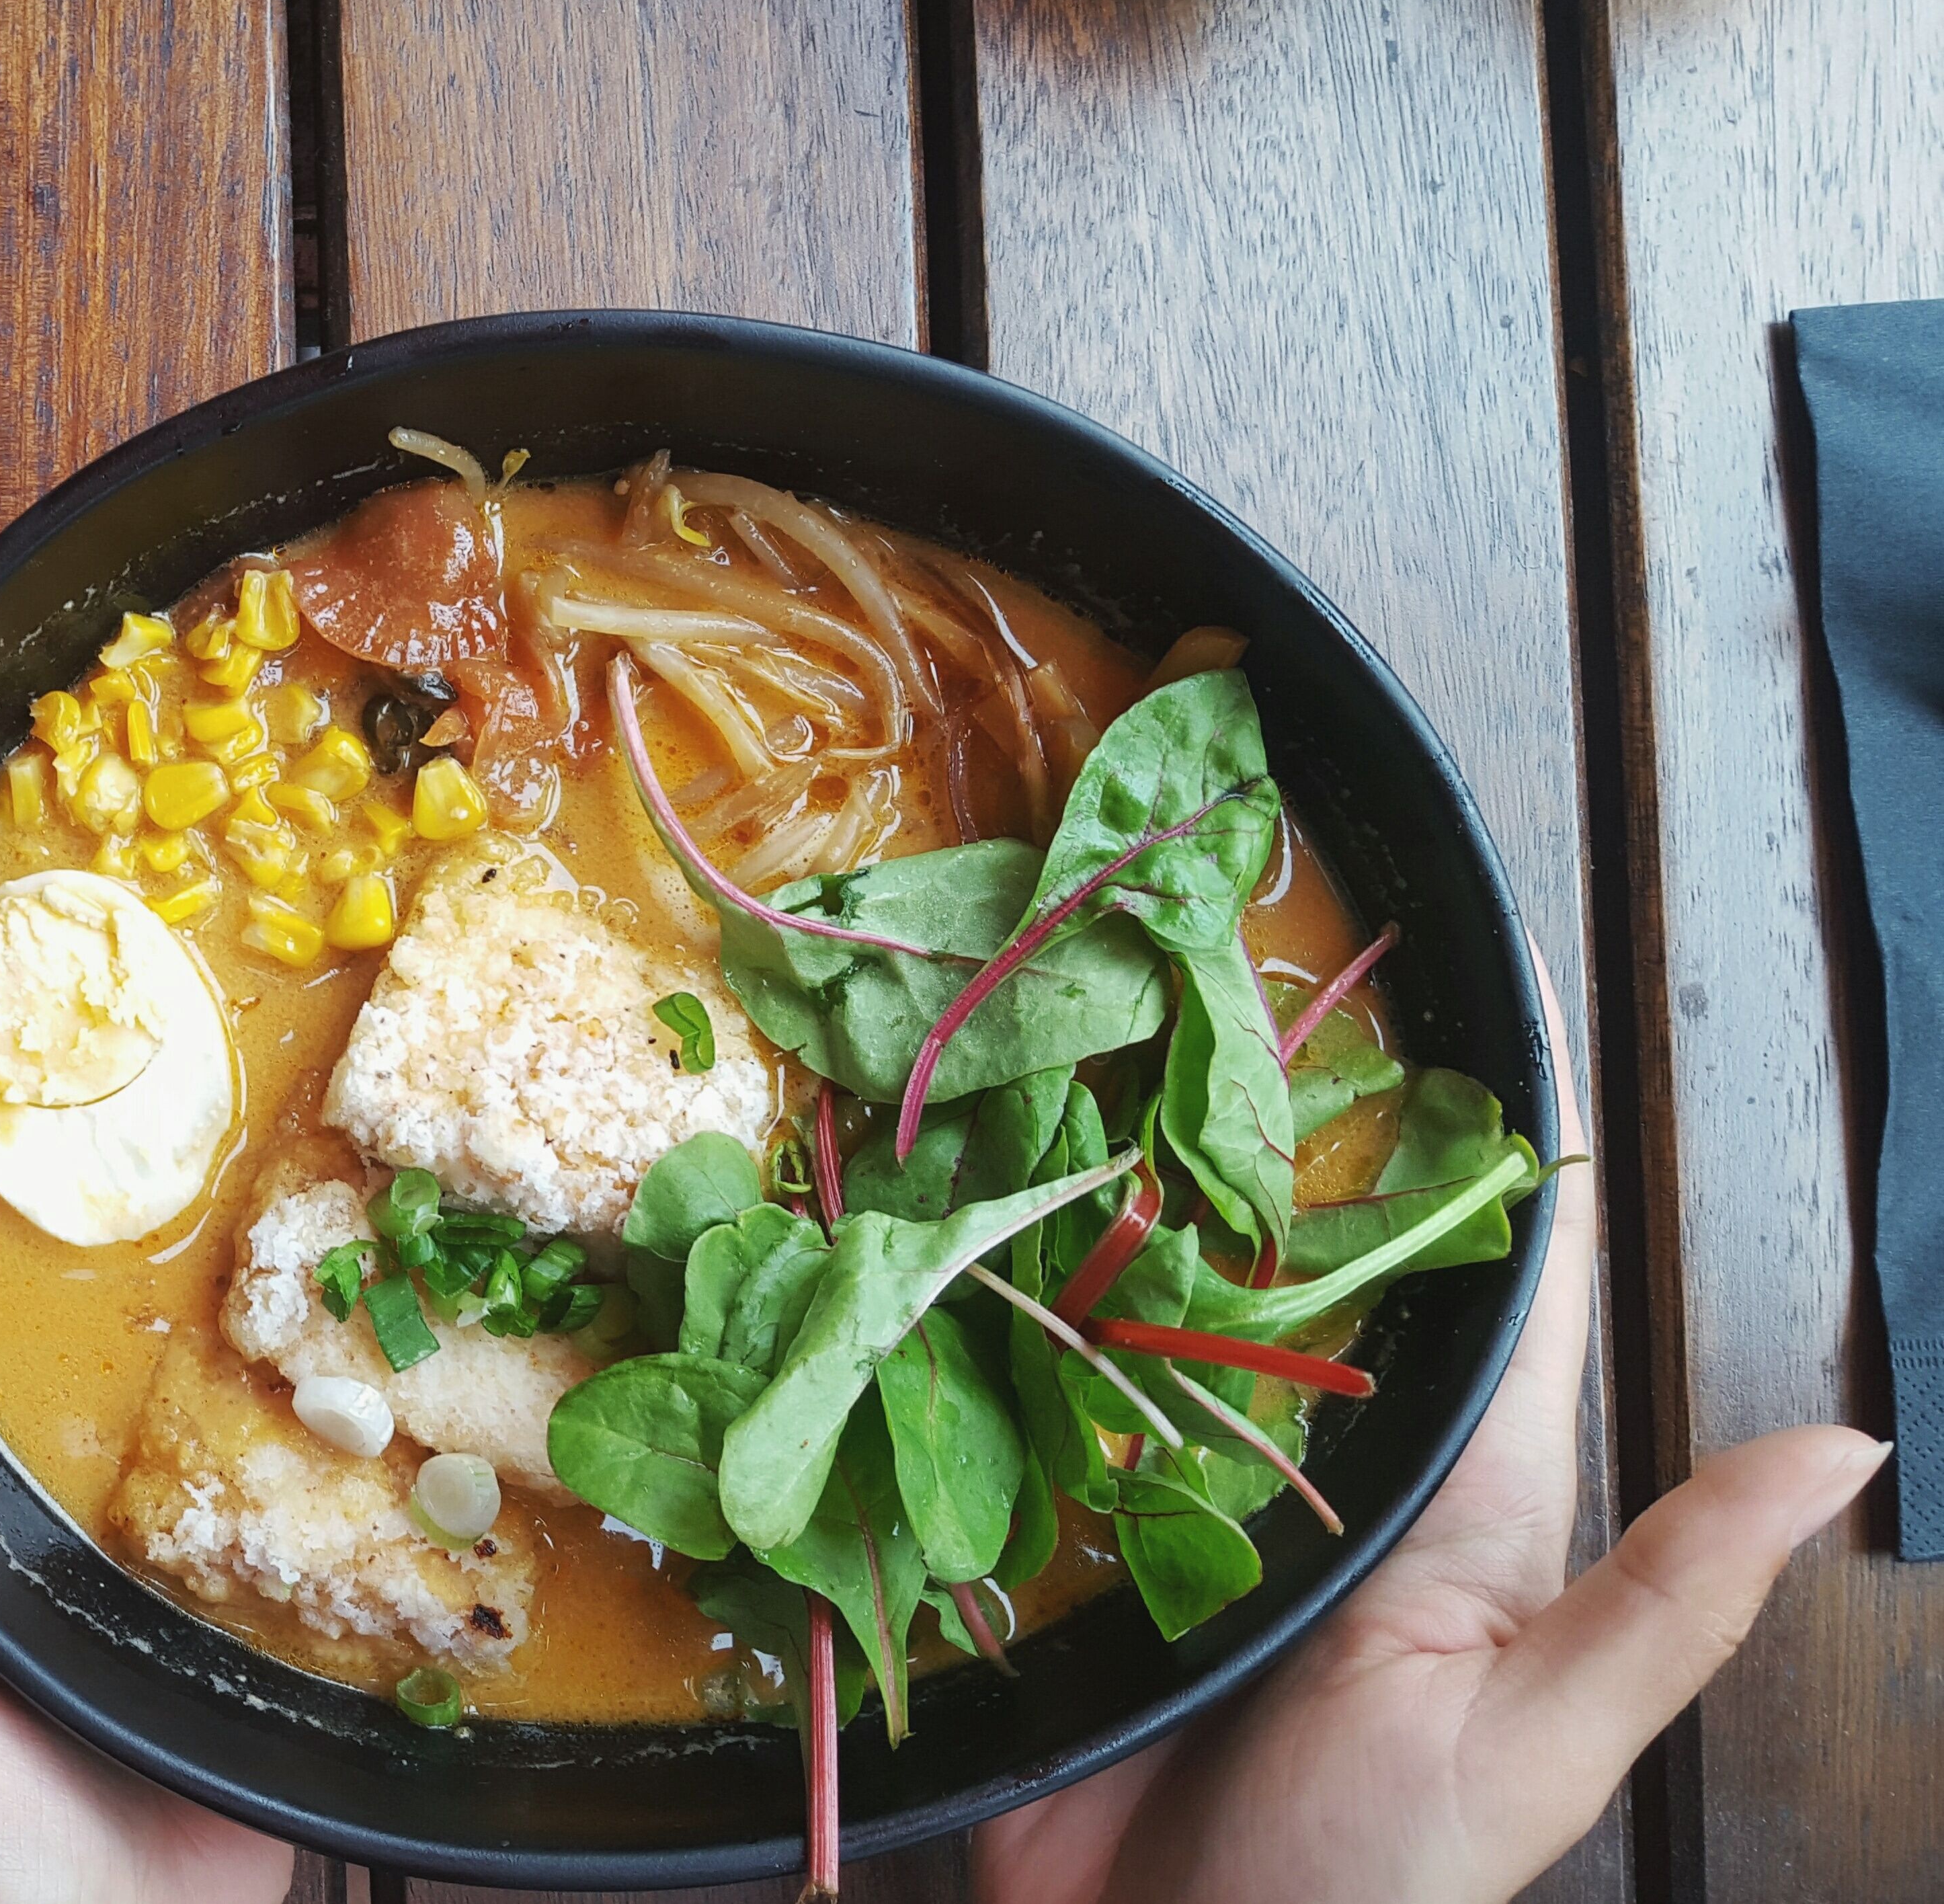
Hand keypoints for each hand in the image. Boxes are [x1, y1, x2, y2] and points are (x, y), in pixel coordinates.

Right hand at [975, 951, 1889, 1903]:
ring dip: (1099, 1212)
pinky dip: (982, 1333)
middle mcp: (1317, 1473)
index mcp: (1457, 1497)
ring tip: (1040, 1059)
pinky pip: (1022, 1417)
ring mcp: (1176, 1504)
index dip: (1500, 1137)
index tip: (1474, 976)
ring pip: (1146, 1318)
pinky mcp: (1060, 1550)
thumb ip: (1671, 1597)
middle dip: (1255, 1130)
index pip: (1500, 1280)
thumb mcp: (1540, 1738)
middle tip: (1186, 965)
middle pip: (1291, 1267)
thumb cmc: (1377, 1887)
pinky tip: (926, 1233)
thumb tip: (1852, 1443)